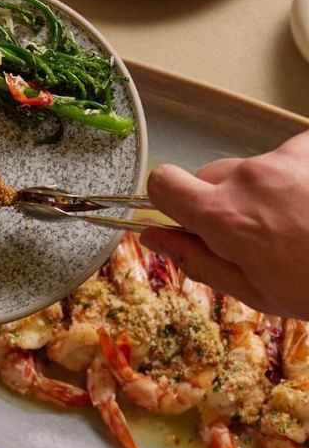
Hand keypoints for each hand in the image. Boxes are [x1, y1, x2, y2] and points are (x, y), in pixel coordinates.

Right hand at [139, 130, 308, 317]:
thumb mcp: (255, 291)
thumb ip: (195, 259)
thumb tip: (153, 237)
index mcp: (225, 215)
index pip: (162, 182)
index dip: (167, 200)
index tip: (183, 216)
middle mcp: (249, 176)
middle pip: (208, 176)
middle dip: (220, 200)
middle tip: (255, 234)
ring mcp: (286, 156)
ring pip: (250, 169)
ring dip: (263, 191)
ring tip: (301, 222)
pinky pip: (288, 156)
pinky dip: (296, 176)